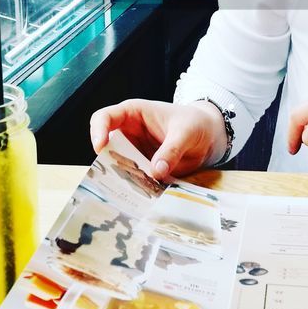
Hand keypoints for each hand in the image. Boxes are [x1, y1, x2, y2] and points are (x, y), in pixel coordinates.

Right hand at [90, 99, 227, 181]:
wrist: (209, 136)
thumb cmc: (195, 123)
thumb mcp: (186, 132)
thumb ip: (171, 150)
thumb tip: (156, 171)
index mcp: (133, 113)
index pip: (104, 118)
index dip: (98, 131)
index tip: (101, 147)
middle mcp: (128, 133)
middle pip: (105, 147)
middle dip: (108, 163)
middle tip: (115, 177)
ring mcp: (134, 151)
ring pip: (117, 166)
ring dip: (122, 178)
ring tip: (131, 189)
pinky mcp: (142, 168)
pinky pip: (132, 178)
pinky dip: (135, 186)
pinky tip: (142, 195)